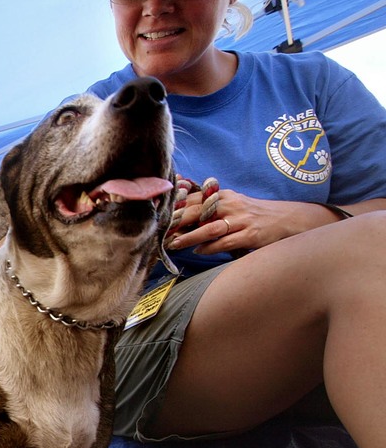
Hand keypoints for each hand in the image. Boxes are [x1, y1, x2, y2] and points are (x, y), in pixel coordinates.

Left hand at [165, 183, 343, 255]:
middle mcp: (231, 205)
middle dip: (178, 223)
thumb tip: (182, 207)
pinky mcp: (250, 235)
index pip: (194, 200)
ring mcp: (241, 220)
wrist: (288, 219)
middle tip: (160, 232)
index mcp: (224, 196)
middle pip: (198, 212)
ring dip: (190, 237)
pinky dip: (211, 247)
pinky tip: (199, 251)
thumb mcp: (232, 204)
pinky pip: (226, 242)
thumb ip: (209, 206)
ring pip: (210, 228)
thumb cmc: (254, 214)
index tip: (158, 216)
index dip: (175, 208)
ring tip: (174, 244)